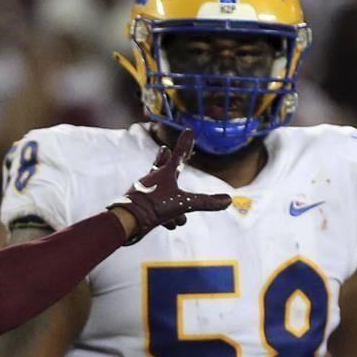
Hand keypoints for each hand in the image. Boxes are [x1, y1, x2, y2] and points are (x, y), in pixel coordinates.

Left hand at [111, 129, 230, 243]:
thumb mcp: (184, 204)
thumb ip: (205, 202)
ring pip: (161, 194)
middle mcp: (152, 179)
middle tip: (165, 151)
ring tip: (177, 219)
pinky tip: (168, 225)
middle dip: (165, 160)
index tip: (188, 131)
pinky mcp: (139, 205)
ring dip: (172, 206)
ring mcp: (144, 191)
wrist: (128, 220)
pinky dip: (164, 217)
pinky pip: (155, 209)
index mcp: (164, 173)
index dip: (185, 145)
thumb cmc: (155, 206)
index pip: (179, 156)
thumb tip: (228, 200)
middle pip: (161, 166)